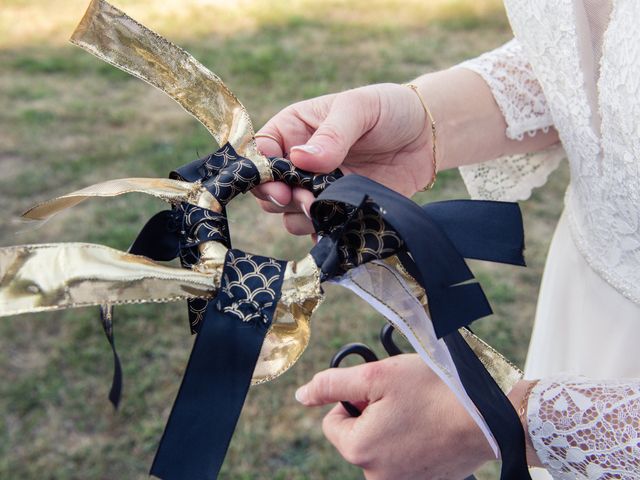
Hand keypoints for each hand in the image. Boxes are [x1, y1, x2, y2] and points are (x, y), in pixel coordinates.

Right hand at [253, 83, 433, 235]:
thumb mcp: (359, 108)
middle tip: (306, 200)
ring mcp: (318, 190)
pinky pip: (318, 230)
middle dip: (282, 199)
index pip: (260, 152)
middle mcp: (299, 163)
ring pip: (289, 215)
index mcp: (294, 130)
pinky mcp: (338, 210)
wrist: (425, 138)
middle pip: (269, 190)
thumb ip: (332, 134)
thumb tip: (301, 159)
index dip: (260, 171)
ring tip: (326, 209)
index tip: (278, 185)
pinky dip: (323, 232)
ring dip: (302, 217)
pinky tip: (338, 226)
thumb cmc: (389, 110)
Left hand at [295, 354, 493, 479]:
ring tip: (420, 412)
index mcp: (359, 450)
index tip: (379, 393)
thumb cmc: (432, 392)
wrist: (487, 418)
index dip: (352, 400)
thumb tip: (302, 395)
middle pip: (358, 435)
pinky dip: (412, 441)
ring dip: (393, 426)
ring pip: (382, 445)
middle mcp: (376, 475)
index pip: (333, 422)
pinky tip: (430, 426)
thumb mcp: (376, 376)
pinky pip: (405, 457)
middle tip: (402, 399)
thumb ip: (333, 384)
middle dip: (373, 414)